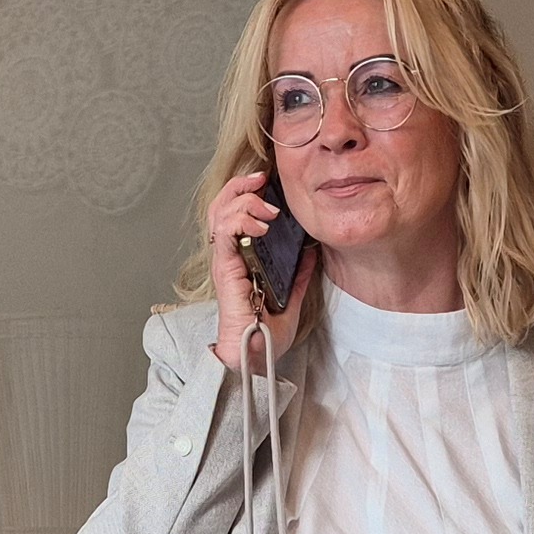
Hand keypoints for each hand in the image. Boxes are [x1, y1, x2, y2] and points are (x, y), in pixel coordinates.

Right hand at [206, 166, 305, 373]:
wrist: (255, 354)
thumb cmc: (267, 331)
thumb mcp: (292, 296)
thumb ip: (300, 273)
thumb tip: (313, 250)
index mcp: (241, 257)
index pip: (234, 213)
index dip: (246, 192)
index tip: (267, 181)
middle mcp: (228, 255)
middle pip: (222, 205)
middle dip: (240, 186)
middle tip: (262, 179)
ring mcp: (225, 261)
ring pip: (220, 214)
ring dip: (243, 201)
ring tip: (267, 208)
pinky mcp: (225, 269)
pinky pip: (225, 234)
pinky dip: (241, 221)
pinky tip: (262, 225)